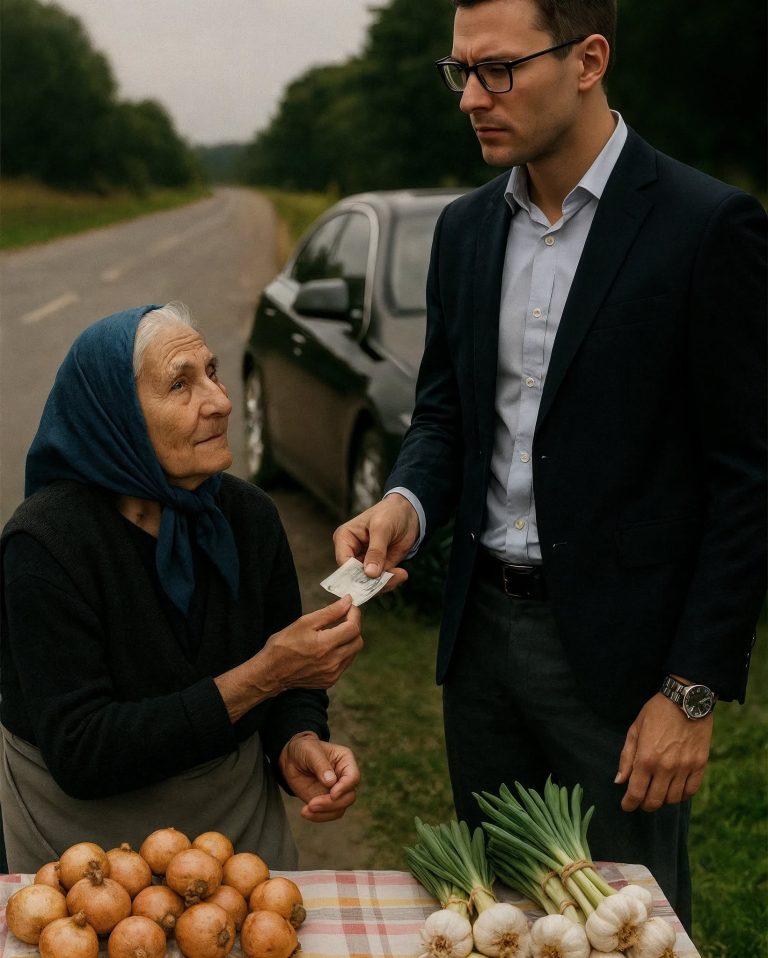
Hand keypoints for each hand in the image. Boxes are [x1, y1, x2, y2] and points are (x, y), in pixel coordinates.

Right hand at [260, 595, 362, 692]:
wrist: (271, 673)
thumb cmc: (283, 645)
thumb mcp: (304, 622)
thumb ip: (329, 612)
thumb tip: (348, 601)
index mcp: (325, 645)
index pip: (353, 628)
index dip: (354, 614)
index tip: (350, 607)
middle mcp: (332, 662)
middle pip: (358, 641)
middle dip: (354, 626)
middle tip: (344, 618)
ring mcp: (332, 673)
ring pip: (353, 652)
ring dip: (349, 640)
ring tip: (336, 631)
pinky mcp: (330, 680)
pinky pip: (345, 663)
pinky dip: (343, 652)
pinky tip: (330, 646)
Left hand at [279, 732, 359, 821]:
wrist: (291, 759)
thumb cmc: (303, 749)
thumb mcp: (310, 751)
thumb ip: (320, 765)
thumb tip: (331, 782)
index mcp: (345, 761)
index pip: (353, 777)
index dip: (344, 787)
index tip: (332, 794)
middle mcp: (344, 778)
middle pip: (349, 797)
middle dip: (332, 804)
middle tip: (312, 804)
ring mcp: (336, 791)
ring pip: (340, 808)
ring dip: (324, 813)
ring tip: (306, 809)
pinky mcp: (326, 801)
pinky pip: (329, 814)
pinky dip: (318, 817)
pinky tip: (305, 812)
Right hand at [333, 493, 418, 588]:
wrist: (409, 513)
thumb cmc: (390, 513)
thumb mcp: (382, 528)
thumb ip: (376, 550)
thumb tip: (369, 573)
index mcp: (344, 538)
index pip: (343, 562)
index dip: (354, 574)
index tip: (371, 578)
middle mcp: (351, 552)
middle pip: (354, 576)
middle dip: (371, 582)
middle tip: (390, 579)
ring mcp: (364, 562)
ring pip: (368, 583)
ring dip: (384, 583)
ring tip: (401, 574)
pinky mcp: (378, 567)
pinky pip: (380, 582)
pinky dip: (391, 581)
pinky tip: (402, 574)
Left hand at [615, 693, 712, 811]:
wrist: (686, 700)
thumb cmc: (656, 712)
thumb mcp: (635, 730)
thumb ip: (627, 757)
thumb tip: (620, 781)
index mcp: (646, 758)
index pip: (636, 793)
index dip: (629, 804)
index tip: (626, 806)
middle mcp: (666, 768)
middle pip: (654, 801)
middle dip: (644, 806)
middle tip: (640, 802)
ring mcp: (685, 768)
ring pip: (673, 799)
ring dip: (663, 801)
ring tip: (657, 794)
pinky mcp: (700, 765)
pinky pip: (691, 791)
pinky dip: (682, 795)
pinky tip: (675, 790)